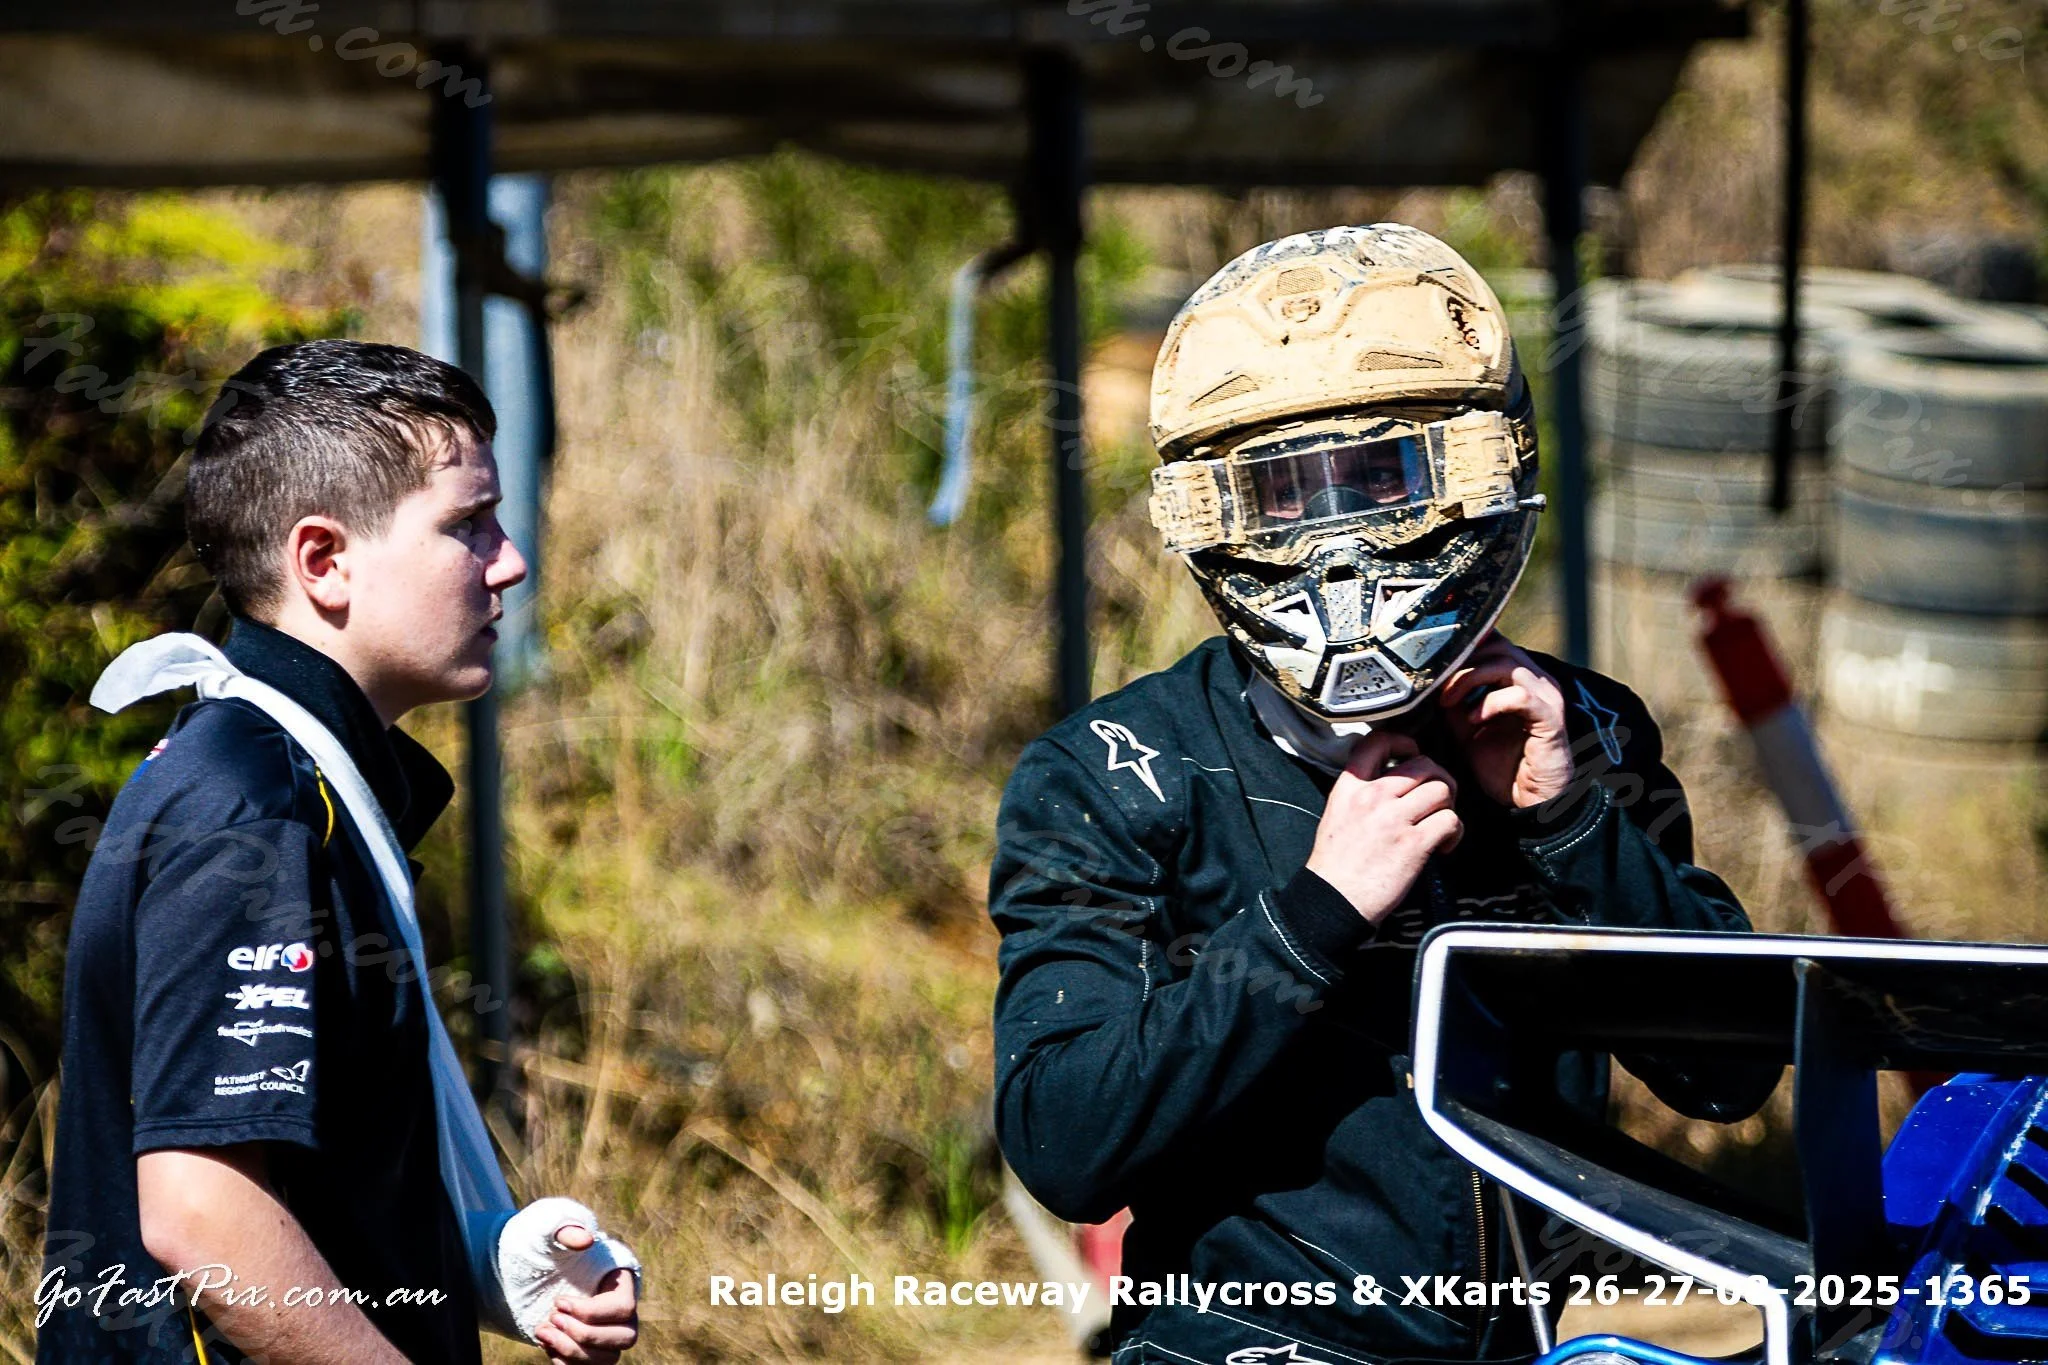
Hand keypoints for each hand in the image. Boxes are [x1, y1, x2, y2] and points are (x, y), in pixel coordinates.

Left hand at [535, 1224, 639, 1363]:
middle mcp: (624, 1315)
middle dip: (584, 1334)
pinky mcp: (592, 1352)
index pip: (623, 1308)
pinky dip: (565, 1362)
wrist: (536, 1271)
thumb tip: (586, 1240)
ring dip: (572, 1351)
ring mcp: (609, 1336)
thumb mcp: (552, 1235)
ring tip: (542, 1332)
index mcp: (623, 1284)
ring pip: (608, 1359)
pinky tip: (546, 1343)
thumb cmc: (550, 1249)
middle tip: (552, 1318)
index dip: (591, 1311)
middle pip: (625, 1338)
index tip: (559, 1301)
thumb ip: (567, 1232)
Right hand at [1303, 728, 1462, 923]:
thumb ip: (1363, 793)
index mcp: (1351, 787)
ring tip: (1439, 824)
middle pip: (1423, 765)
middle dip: (1439, 778)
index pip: (1378, 742)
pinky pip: (1450, 821)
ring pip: (1442, 789)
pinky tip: (1442, 845)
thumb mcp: (1337, 813)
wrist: (1333, 900)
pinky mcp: (1413, 844)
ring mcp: (1394, 819)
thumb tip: (1396, 783)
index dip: (1404, 742)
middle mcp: (1373, 797)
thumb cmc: (1336, 864)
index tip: (1412, 754)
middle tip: (1437, 798)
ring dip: (1448, 806)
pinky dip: (1454, 832)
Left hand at [1437, 632, 1572, 809]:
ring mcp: (1546, 696)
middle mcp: (1536, 680)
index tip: (1433, 664)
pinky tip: (1474, 720)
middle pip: (1497, 646)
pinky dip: (1491, 703)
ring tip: (1450, 701)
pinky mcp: (1550, 718)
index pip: (1492, 642)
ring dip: (1470, 678)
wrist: (1530, 802)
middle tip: (1438, 686)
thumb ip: (1454, 701)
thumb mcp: (1467, 727)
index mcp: (1519, 678)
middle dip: (1461, 662)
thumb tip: (1427, 681)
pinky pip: (1520, 695)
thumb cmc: (1503, 765)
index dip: (1463, 646)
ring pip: (1506, 663)